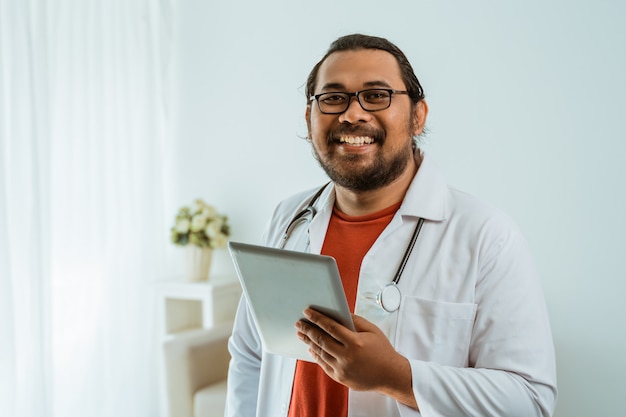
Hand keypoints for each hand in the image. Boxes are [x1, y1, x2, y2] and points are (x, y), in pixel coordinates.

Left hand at [295, 308, 417, 408]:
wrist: (390, 375)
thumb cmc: (382, 350)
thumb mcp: (372, 330)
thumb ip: (355, 320)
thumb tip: (338, 313)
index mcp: (355, 343)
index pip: (330, 327)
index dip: (317, 318)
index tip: (307, 312)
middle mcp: (347, 357)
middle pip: (321, 340)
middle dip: (308, 330)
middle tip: (299, 323)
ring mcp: (342, 369)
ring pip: (320, 353)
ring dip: (309, 342)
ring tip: (302, 334)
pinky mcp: (340, 378)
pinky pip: (324, 365)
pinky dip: (316, 355)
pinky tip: (312, 348)